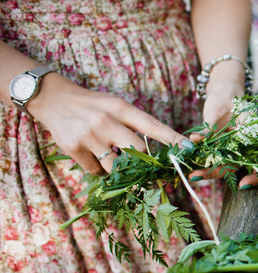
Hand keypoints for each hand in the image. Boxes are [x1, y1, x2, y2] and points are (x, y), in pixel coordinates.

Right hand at [29, 73, 189, 174]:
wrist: (53, 99)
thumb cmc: (94, 105)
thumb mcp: (117, 106)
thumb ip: (136, 125)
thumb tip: (160, 151)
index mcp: (121, 108)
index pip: (153, 125)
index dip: (173, 139)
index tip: (189, 149)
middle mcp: (106, 121)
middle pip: (137, 152)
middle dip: (147, 165)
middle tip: (153, 172)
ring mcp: (89, 135)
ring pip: (116, 166)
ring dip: (119, 169)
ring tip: (112, 156)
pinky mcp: (73, 148)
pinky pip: (96, 170)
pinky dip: (99, 168)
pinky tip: (93, 155)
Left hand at [188, 65, 257, 188]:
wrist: (224, 89)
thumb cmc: (228, 96)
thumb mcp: (220, 109)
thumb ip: (209, 127)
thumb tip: (195, 140)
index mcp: (254, 138)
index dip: (254, 176)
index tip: (243, 184)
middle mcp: (244, 145)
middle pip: (235, 166)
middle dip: (217, 174)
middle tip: (198, 176)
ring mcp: (231, 146)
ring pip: (222, 164)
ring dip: (207, 170)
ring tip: (193, 174)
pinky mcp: (219, 144)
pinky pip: (211, 155)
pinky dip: (201, 158)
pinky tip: (191, 160)